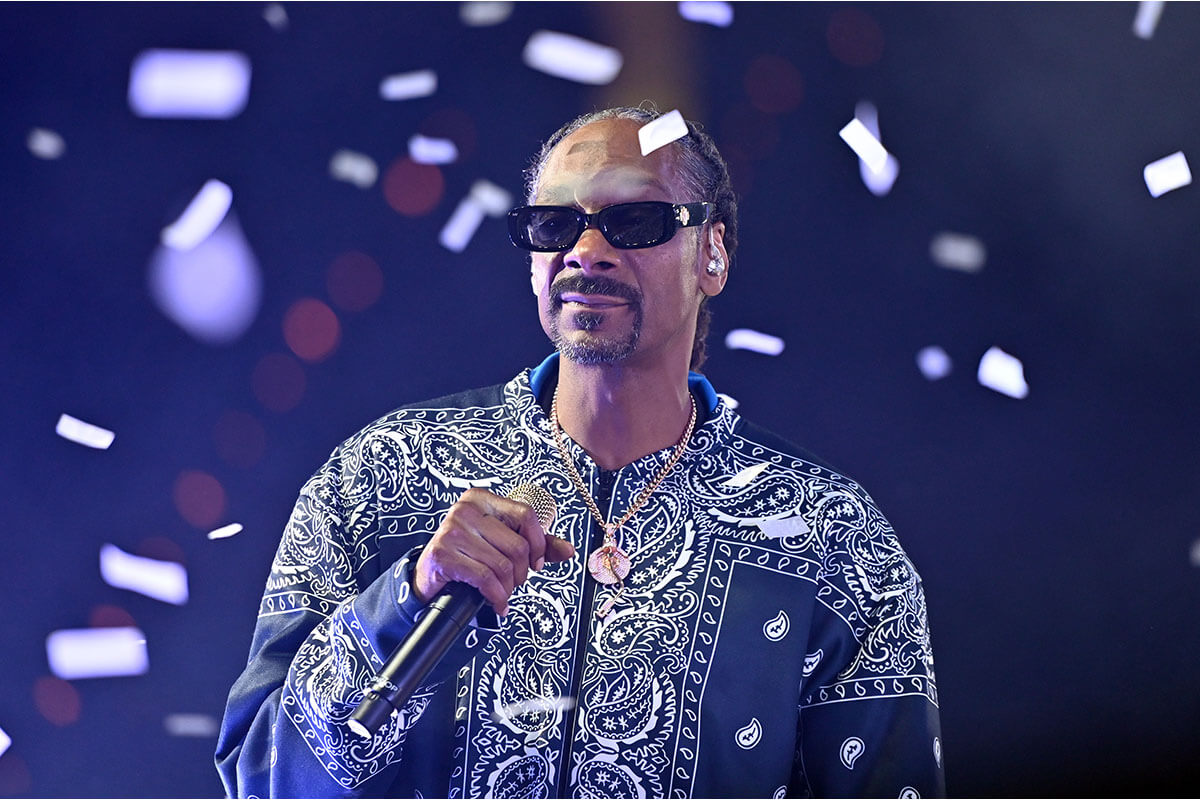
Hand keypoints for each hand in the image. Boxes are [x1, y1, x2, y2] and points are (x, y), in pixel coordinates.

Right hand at [413, 488, 574, 614]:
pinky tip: (496, 602)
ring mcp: (452, 531)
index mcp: (483, 499)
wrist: (431, 575)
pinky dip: (496, 597)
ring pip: (502, 565)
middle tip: (514, 581)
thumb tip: (567, 550)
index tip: (537, 562)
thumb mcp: (501, 543)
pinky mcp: (443, 554)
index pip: (525, 514)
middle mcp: (466, 510)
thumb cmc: (468, 555)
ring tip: (502, 592)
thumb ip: (536, 544)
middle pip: (516, 545)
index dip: (538, 543)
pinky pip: (485, 579)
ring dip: (508, 588)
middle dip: (521, 572)